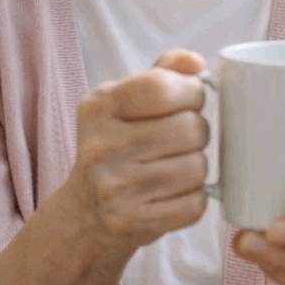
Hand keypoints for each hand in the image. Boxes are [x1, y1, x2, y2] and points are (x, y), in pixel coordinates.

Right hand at [66, 49, 209, 252]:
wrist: (87, 212)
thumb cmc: (118, 146)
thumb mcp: (128, 101)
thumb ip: (164, 73)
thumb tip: (194, 62)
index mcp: (99, 106)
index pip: (163, 86)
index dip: (192, 92)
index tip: (190, 101)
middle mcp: (100, 145)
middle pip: (190, 128)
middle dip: (197, 133)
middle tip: (181, 141)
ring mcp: (112, 187)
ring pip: (197, 167)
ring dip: (196, 167)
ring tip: (174, 167)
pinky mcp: (129, 221)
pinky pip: (194, 204)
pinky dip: (194, 199)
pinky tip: (173, 194)